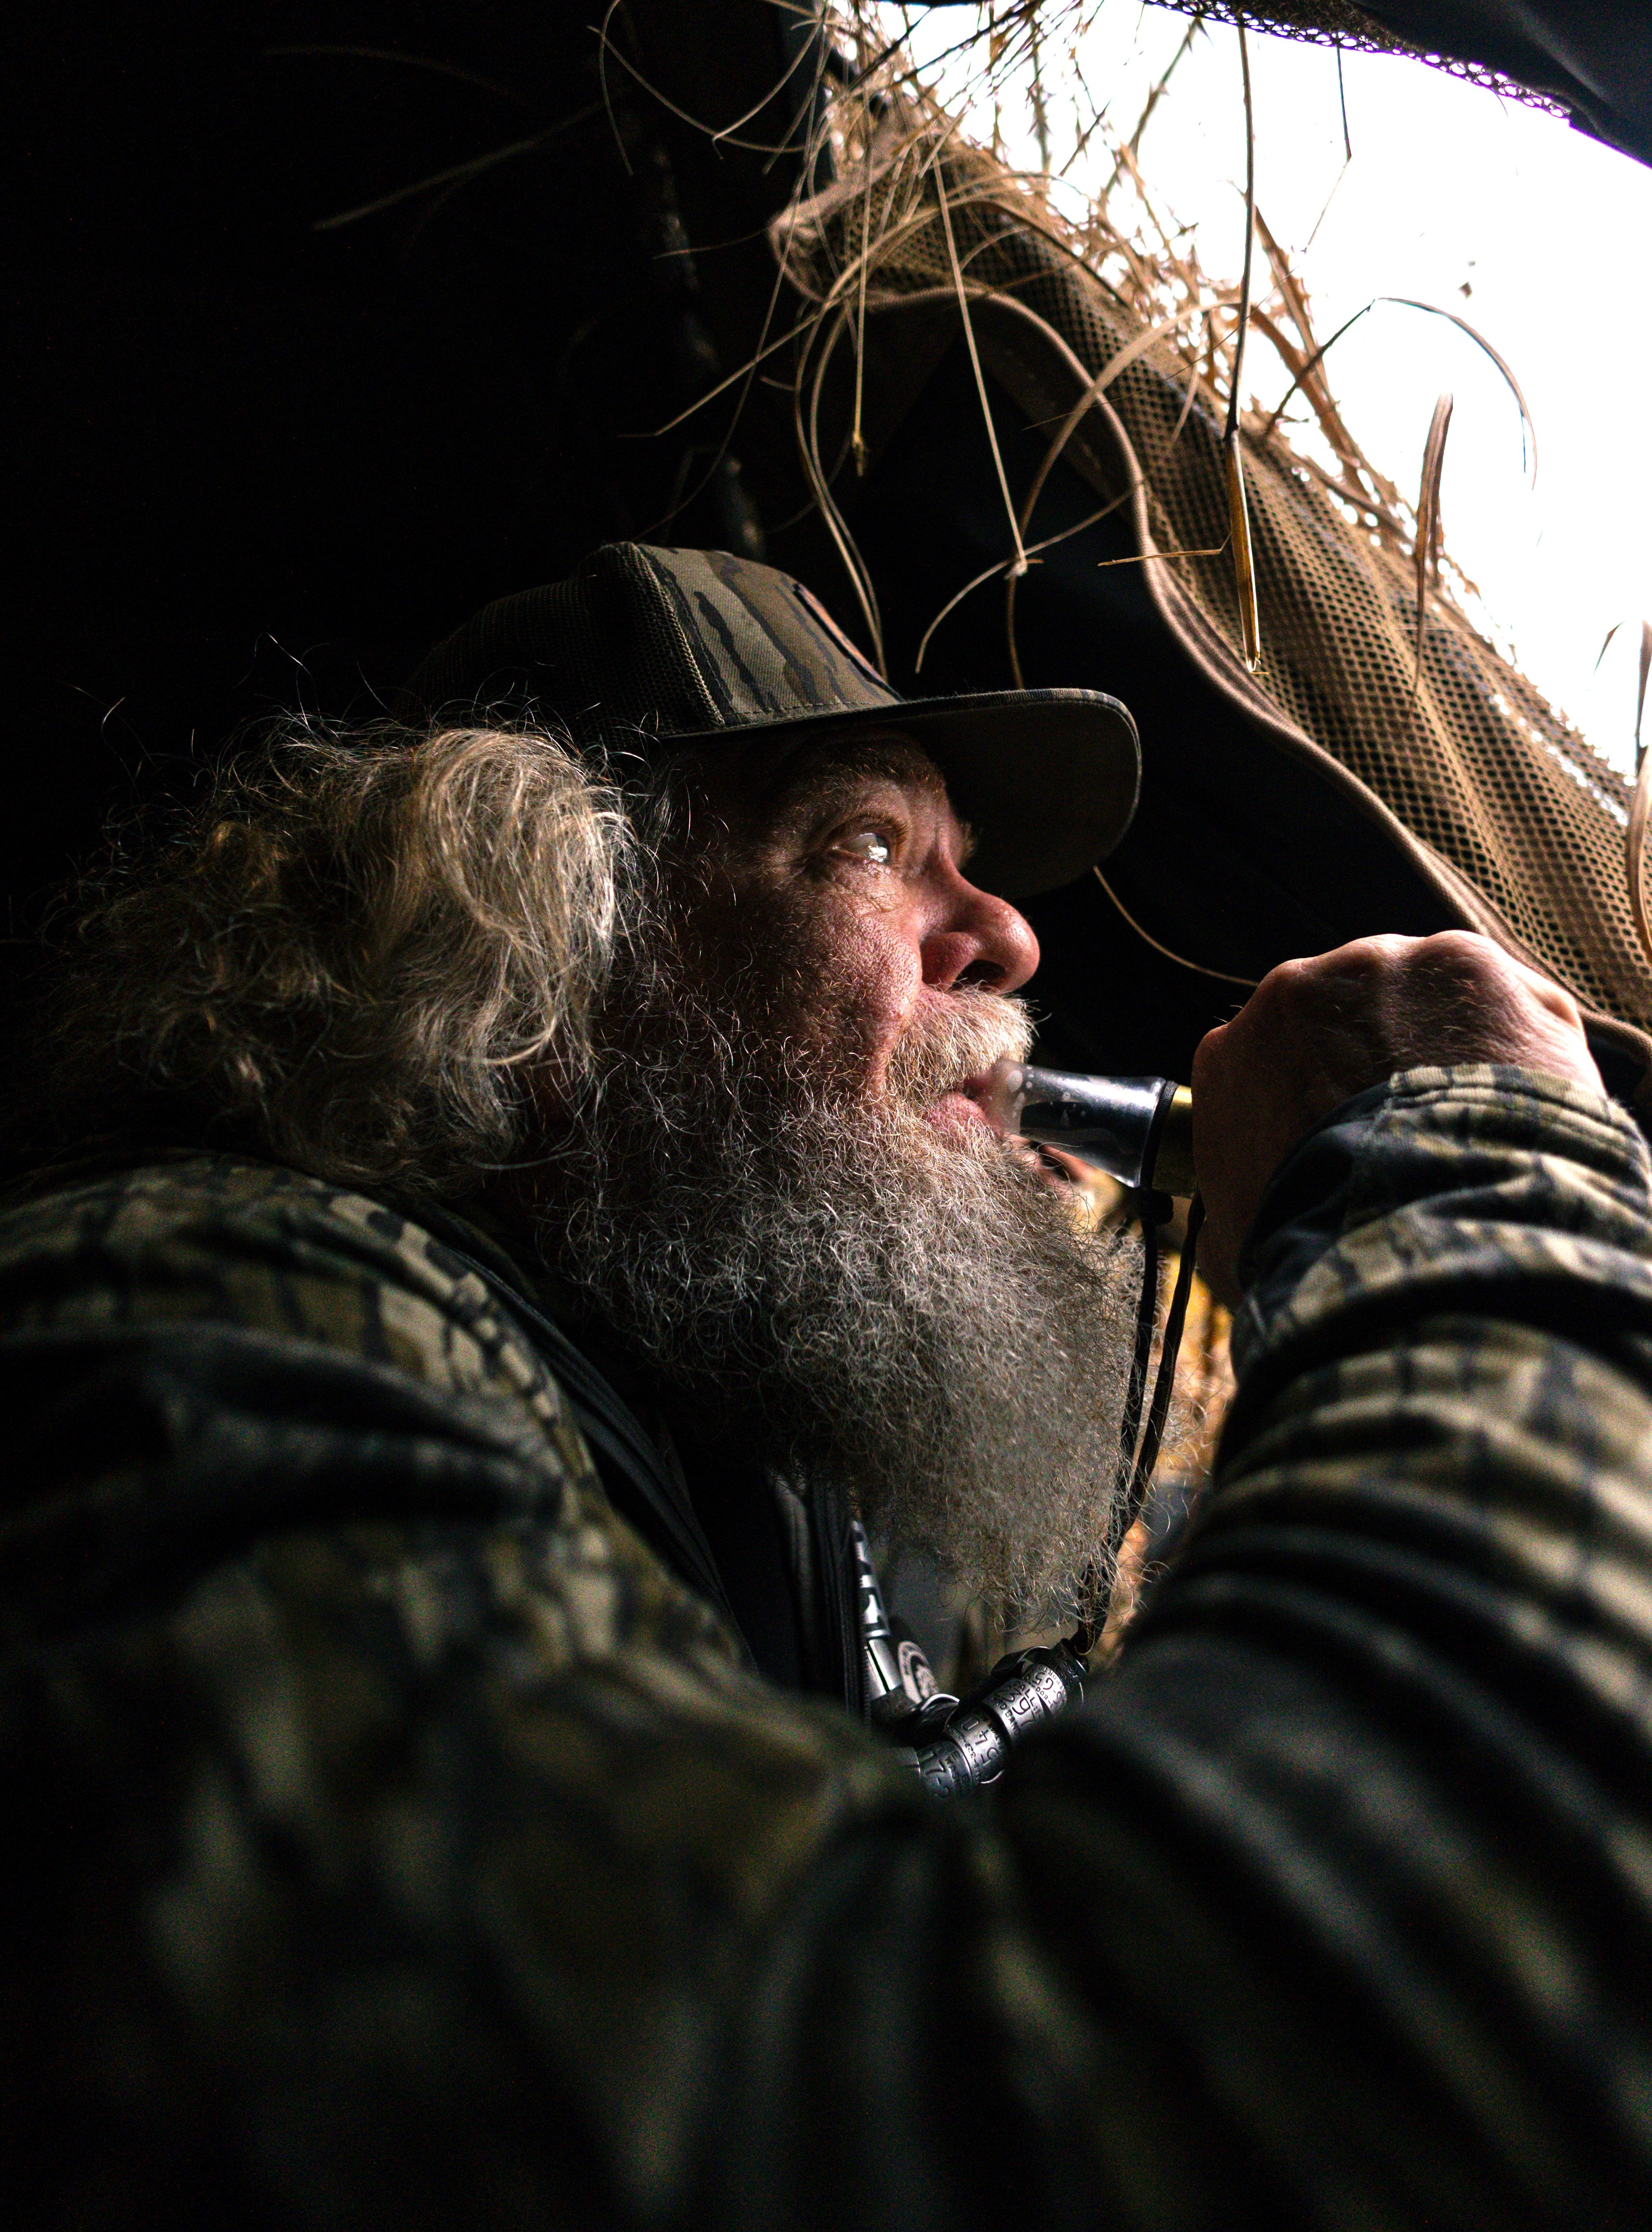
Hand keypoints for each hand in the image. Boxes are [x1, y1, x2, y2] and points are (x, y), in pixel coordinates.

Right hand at [1190, 931, 1602, 1305]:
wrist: (1411, 1235)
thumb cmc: (1318, 1250)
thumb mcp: (1239, 1243)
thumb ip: (1238, 1203)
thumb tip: (1253, 1226)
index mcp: (1230, 1056)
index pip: (1272, 1062)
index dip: (1315, 1098)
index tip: (1348, 1138)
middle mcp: (1301, 990)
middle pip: (1351, 1015)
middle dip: (1386, 1061)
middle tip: (1423, 1133)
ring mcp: (1388, 970)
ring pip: (1428, 997)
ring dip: (1453, 1047)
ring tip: (1484, 1124)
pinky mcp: (1470, 969)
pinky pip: (1505, 1003)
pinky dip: (1519, 1049)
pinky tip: (1527, 1109)